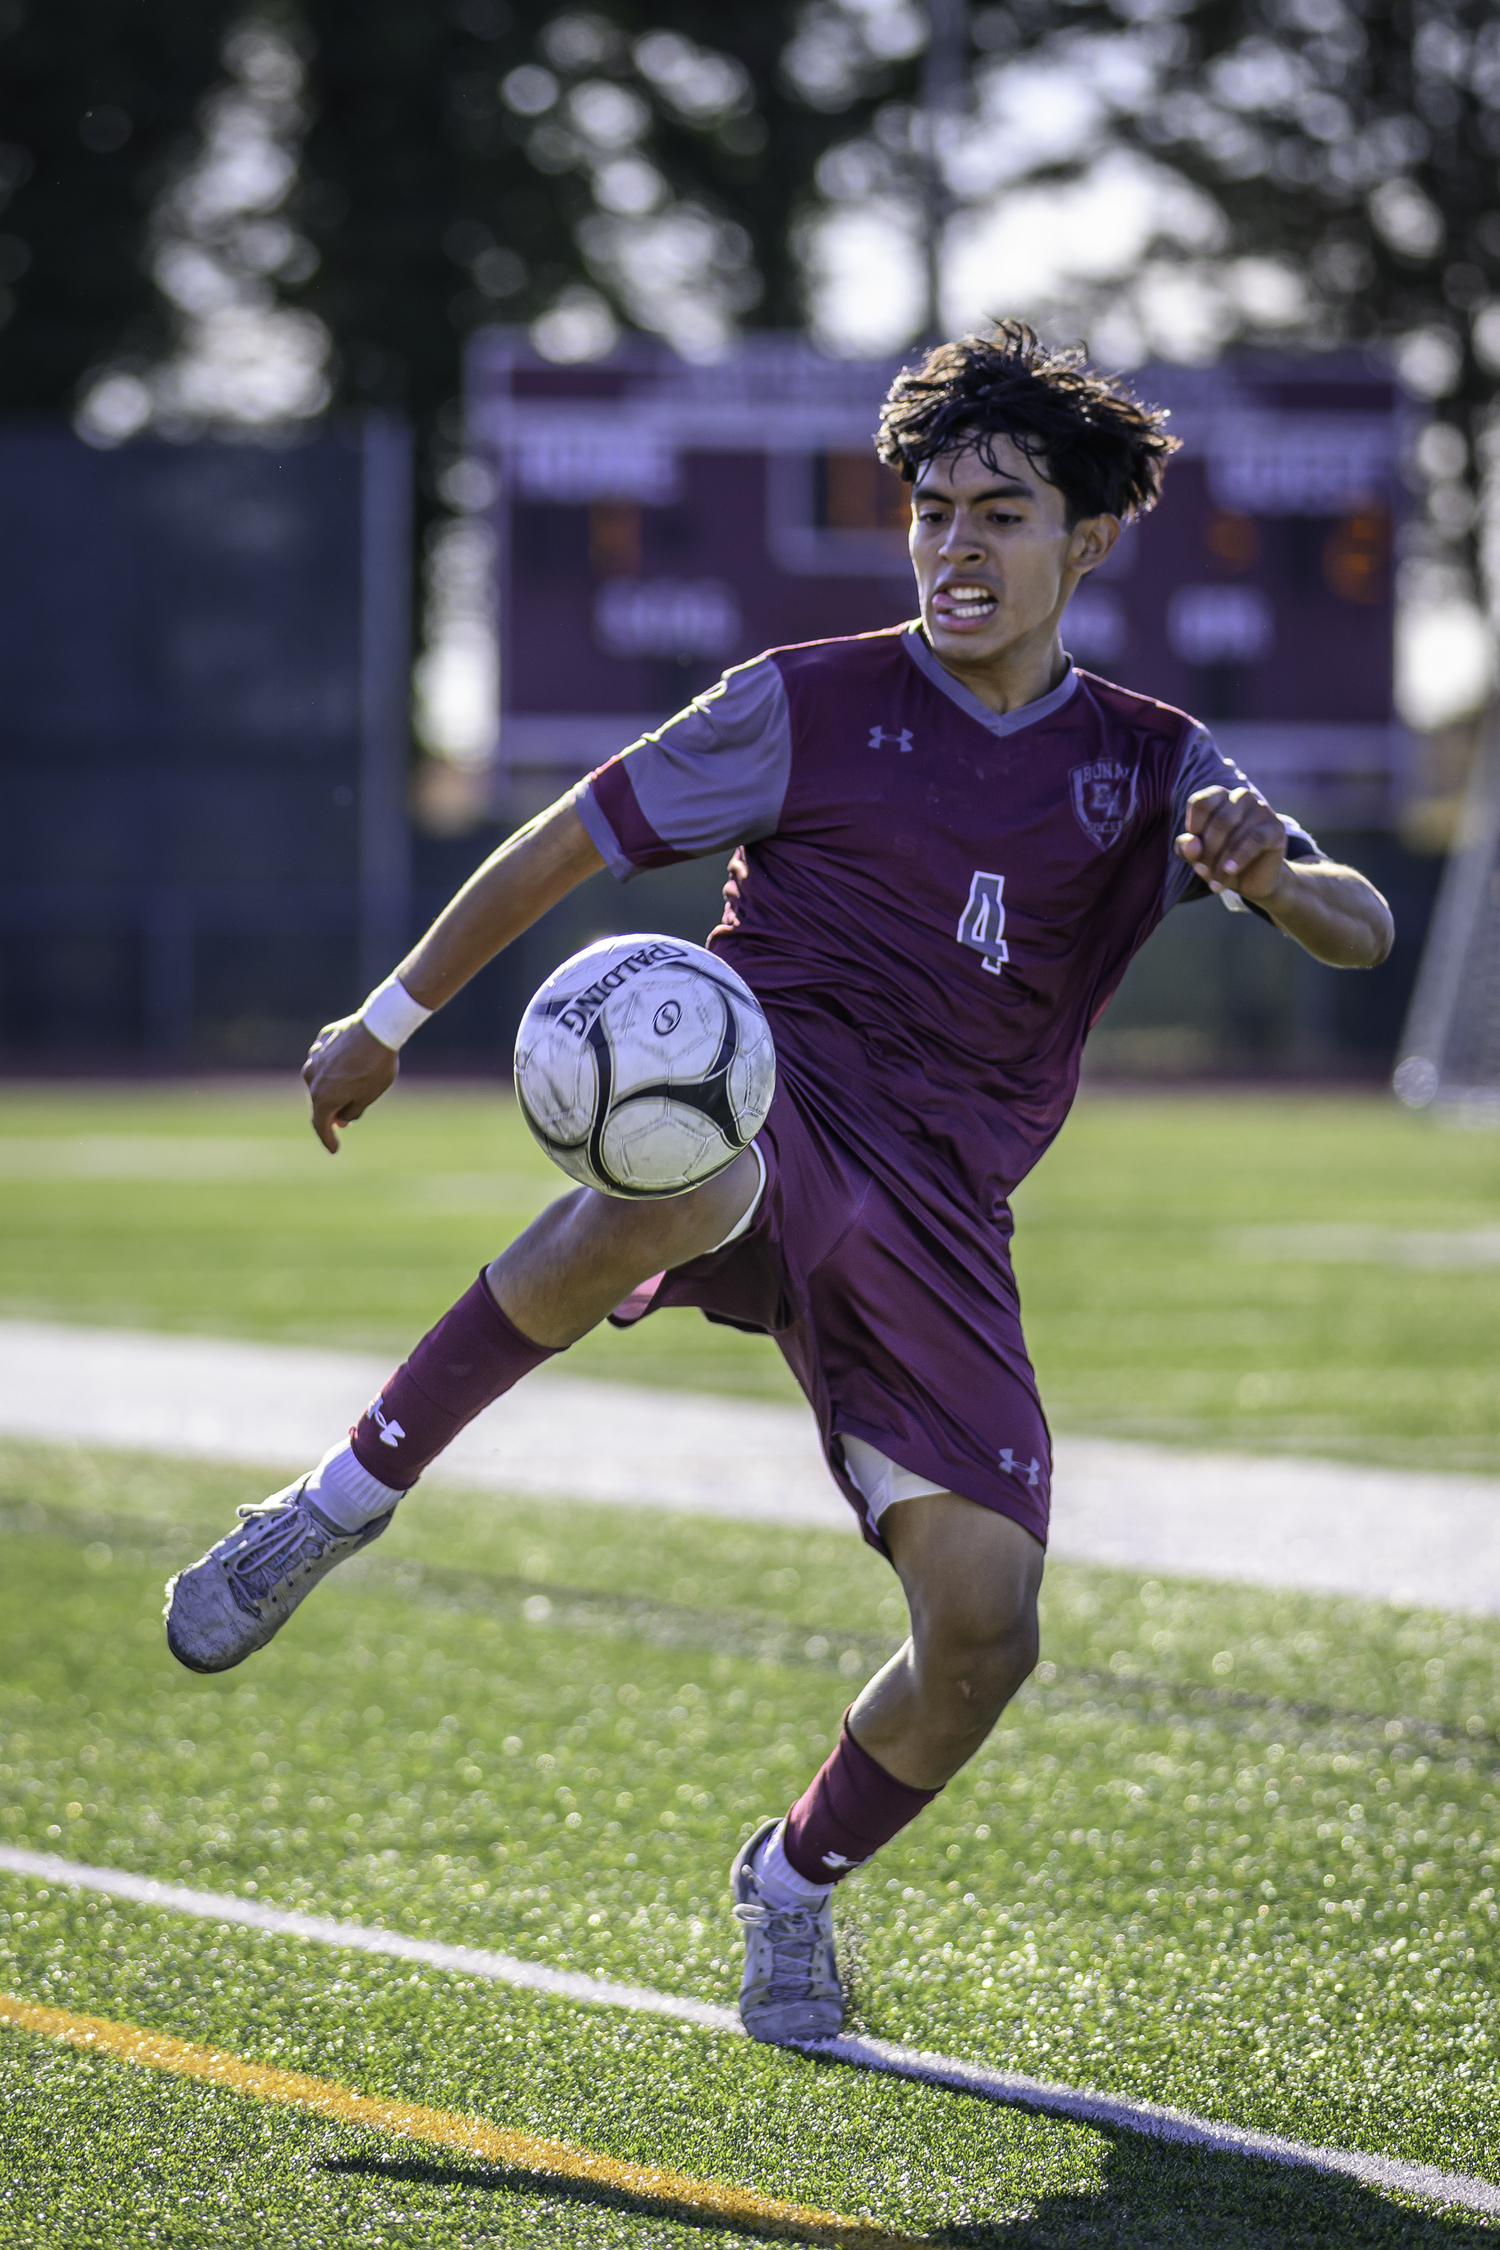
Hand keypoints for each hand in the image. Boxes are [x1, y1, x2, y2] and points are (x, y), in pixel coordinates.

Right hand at [302, 1016, 398, 1152]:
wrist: (378, 1029)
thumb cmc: (375, 1067)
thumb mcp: (368, 1097)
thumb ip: (351, 1112)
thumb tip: (340, 1119)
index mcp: (322, 1097)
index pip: (321, 1125)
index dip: (328, 1140)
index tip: (334, 1149)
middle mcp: (312, 1078)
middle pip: (319, 1102)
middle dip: (331, 1113)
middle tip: (342, 1124)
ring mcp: (314, 1057)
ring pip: (321, 1078)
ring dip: (331, 1088)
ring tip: (347, 1092)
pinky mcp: (322, 1041)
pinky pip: (325, 1059)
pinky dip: (333, 1067)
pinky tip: (347, 1066)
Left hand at [1175, 786, 1286, 905]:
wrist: (1253, 881)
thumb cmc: (1220, 861)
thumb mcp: (1197, 857)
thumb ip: (1186, 848)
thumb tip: (1191, 844)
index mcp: (1219, 797)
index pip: (1200, 803)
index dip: (1193, 828)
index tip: (1194, 849)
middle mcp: (1241, 797)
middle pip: (1219, 821)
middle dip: (1208, 851)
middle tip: (1205, 872)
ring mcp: (1261, 810)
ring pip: (1235, 833)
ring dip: (1221, 862)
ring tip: (1216, 881)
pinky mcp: (1276, 828)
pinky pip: (1254, 840)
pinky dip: (1239, 858)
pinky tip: (1230, 871)